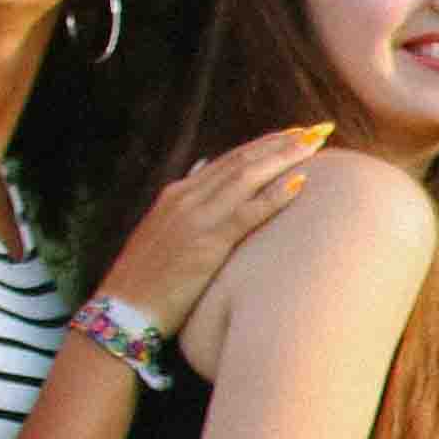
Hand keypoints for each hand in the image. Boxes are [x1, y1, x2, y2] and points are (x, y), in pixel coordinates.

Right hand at [95, 123, 327, 326]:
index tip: (293, 134)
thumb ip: (188, 206)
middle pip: (242, 161)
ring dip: (284, 158)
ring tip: (315, 143)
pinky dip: (275, 196)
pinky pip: (247, 213)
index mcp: (177, 194)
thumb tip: (205, 174)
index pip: (228, 160)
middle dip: (280, 143)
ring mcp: (195, 217)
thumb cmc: (149, 280)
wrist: (123, 309)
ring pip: (247, 177)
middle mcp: (185, 198)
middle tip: (315, 129)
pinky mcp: (205, 243)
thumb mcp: (166, 233)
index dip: (263, 145)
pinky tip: (301, 182)